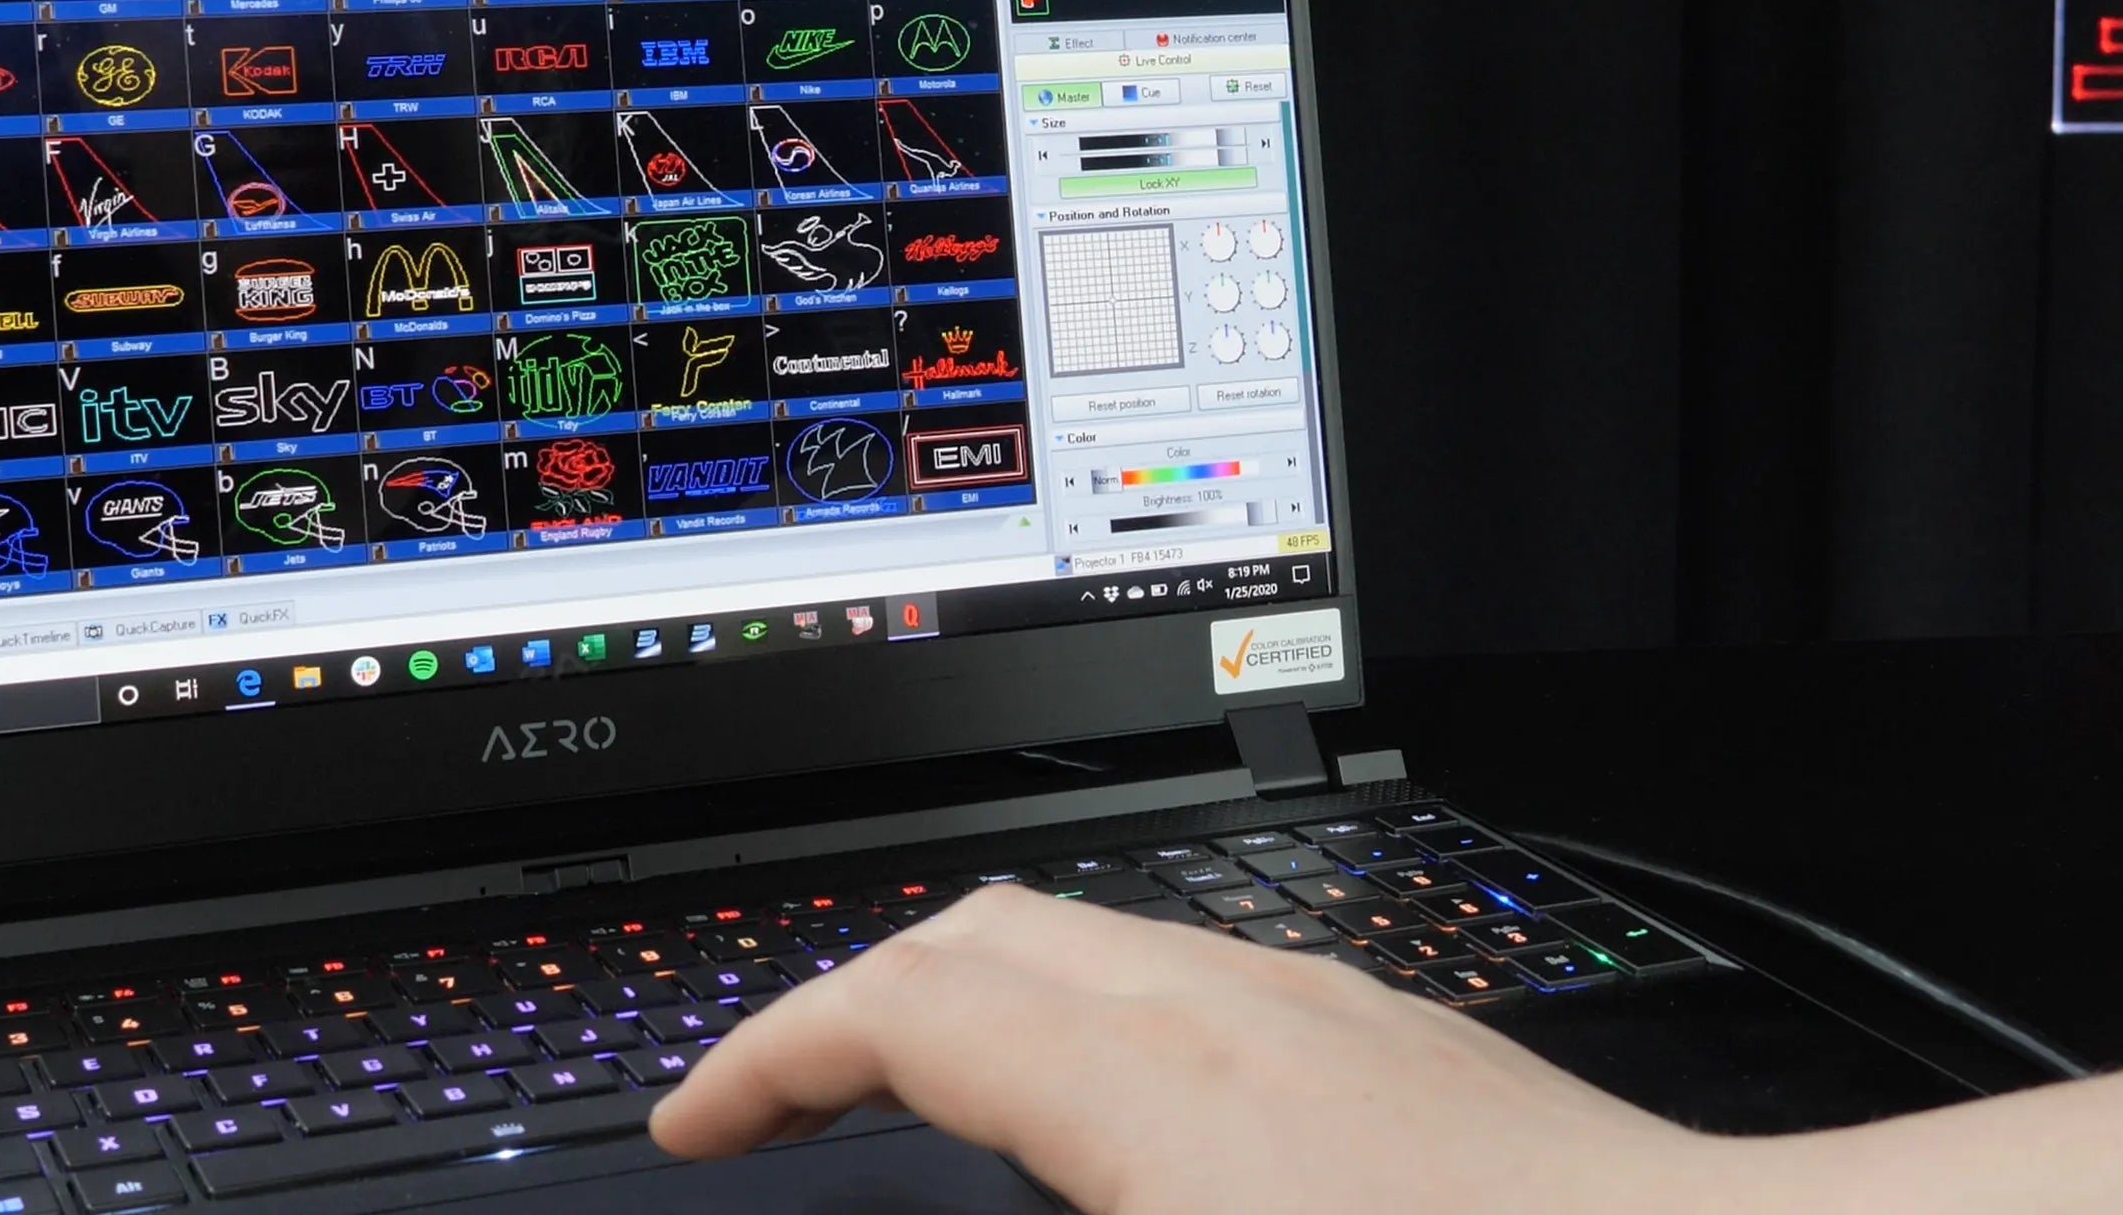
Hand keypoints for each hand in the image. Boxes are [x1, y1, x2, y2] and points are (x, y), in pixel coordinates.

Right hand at [650, 883, 1712, 1214]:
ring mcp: (1351, 1022)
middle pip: (994, 934)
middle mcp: (1253, 1021)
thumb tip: (933, 1179)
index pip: (908, 1008)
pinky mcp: (1424, 1056)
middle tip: (783, 1099)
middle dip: (858, 1002)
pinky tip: (1130, 1133)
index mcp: (1170, 1096)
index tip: (698, 1121)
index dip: (770, 1058)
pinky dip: (1105, 1029)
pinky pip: (1212, 988)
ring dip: (987, 1006)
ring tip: (926, 1107)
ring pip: (1110, 946)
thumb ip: (1050, 1197)